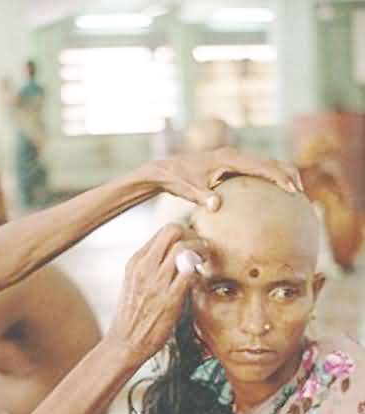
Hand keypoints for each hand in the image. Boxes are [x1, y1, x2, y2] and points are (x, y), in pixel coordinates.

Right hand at [106, 224, 204, 364]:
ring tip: (206, 260)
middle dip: (193, 234)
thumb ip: (151, 267)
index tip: (193, 245)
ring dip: (201, 250)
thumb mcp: (134, 283)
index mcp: (136, 262)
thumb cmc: (132, 316)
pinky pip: (189, 272)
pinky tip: (201, 277)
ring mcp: (156, 282)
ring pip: (183, 247)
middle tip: (202, 248)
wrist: (125, 342)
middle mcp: (144, 267)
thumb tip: (174, 256)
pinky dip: (200, 270)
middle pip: (173, 230)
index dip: (184, 233)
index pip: (163, 231)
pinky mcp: (169, 299)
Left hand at [132, 147, 302, 210]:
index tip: (292, 189)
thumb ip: (203, 197)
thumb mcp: (188, 190)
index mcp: (227, 158)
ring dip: (279, 174)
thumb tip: (216, 206)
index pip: (261, 166)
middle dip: (287, 173)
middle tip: (300, 192)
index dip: (279, 176)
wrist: (165, 169)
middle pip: (267, 161)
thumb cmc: (177, 180)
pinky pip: (252, 170)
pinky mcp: (228, 165)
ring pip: (262, 163)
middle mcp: (232, 155)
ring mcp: (231, 158)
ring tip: (293, 192)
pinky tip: (270, 195)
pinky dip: (265, 178)